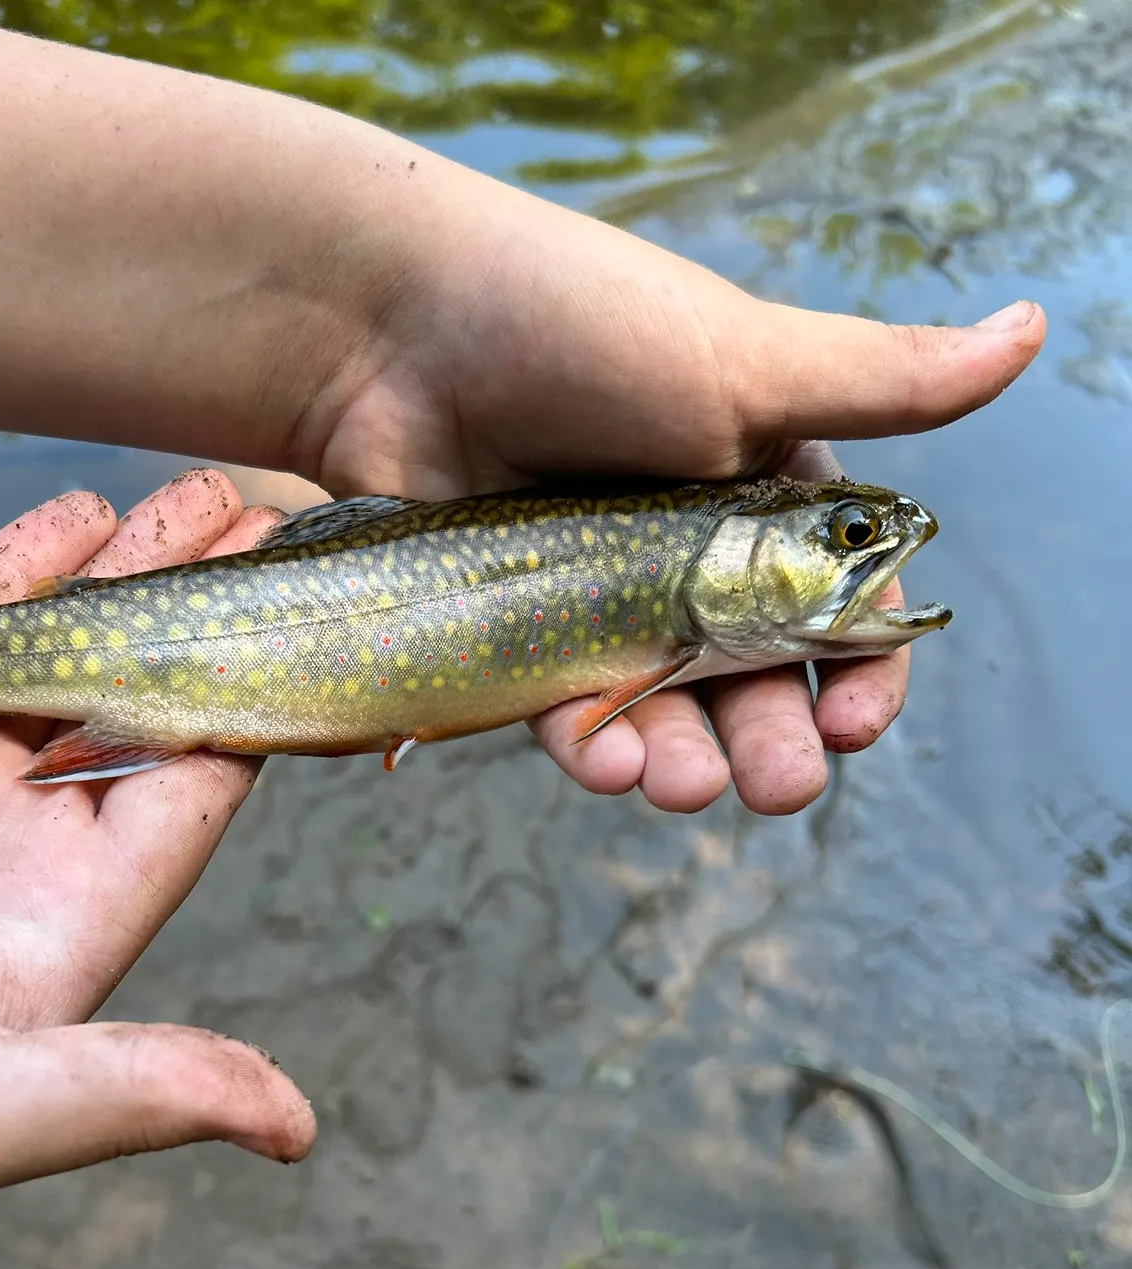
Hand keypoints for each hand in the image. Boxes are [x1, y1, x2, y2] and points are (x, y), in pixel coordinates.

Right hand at [0, 473, 314, 1268]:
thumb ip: (133, 1092)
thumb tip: (296, 1130)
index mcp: (75, 919)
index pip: (199, 783)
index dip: (263, 692)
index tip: (317, 608)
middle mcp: (25, 848)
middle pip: (145, 699)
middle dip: (206, 609)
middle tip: (266, 514)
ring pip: (59, 653)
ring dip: (126, 573)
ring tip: (194, 496)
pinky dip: (11, 573)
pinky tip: (68, 519)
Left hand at [303, 190, 1044, 814]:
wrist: (388, 335)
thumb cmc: (574, 329)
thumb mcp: (742, 358)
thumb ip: (884, 380)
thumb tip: (1030, 331)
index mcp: (757, 482)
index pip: (836, 593)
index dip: (860, 665)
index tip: (857, 720)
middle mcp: (683, 543)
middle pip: (752, 668)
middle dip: (774, 736)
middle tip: (778, 784)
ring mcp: (596, 588)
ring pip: (663, 702)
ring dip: (688, 758)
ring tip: (688, 789)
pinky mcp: (516, 621)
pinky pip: (567, 702)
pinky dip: (595, 743)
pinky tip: (610, 766)